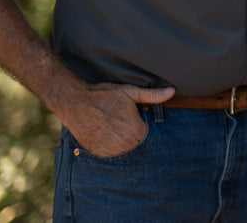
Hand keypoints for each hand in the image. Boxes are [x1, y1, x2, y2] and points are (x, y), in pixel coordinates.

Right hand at [56, 82, 174, 157]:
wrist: (75, 103)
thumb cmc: (103, 96)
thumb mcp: (130, 92)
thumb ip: (153, 95)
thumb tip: (172, 91)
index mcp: (135, 129)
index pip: (152, 137)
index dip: (150, 130)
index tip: (147, 125)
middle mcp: (124, 143)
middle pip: (140, 145)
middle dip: (140, 137)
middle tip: (132, 127)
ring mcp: (110, 150)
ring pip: (127, 152)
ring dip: (128, 145)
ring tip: (121, 131)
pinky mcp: (99, 152)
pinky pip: (113, 155)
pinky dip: (115, 149)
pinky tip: (113, 138)